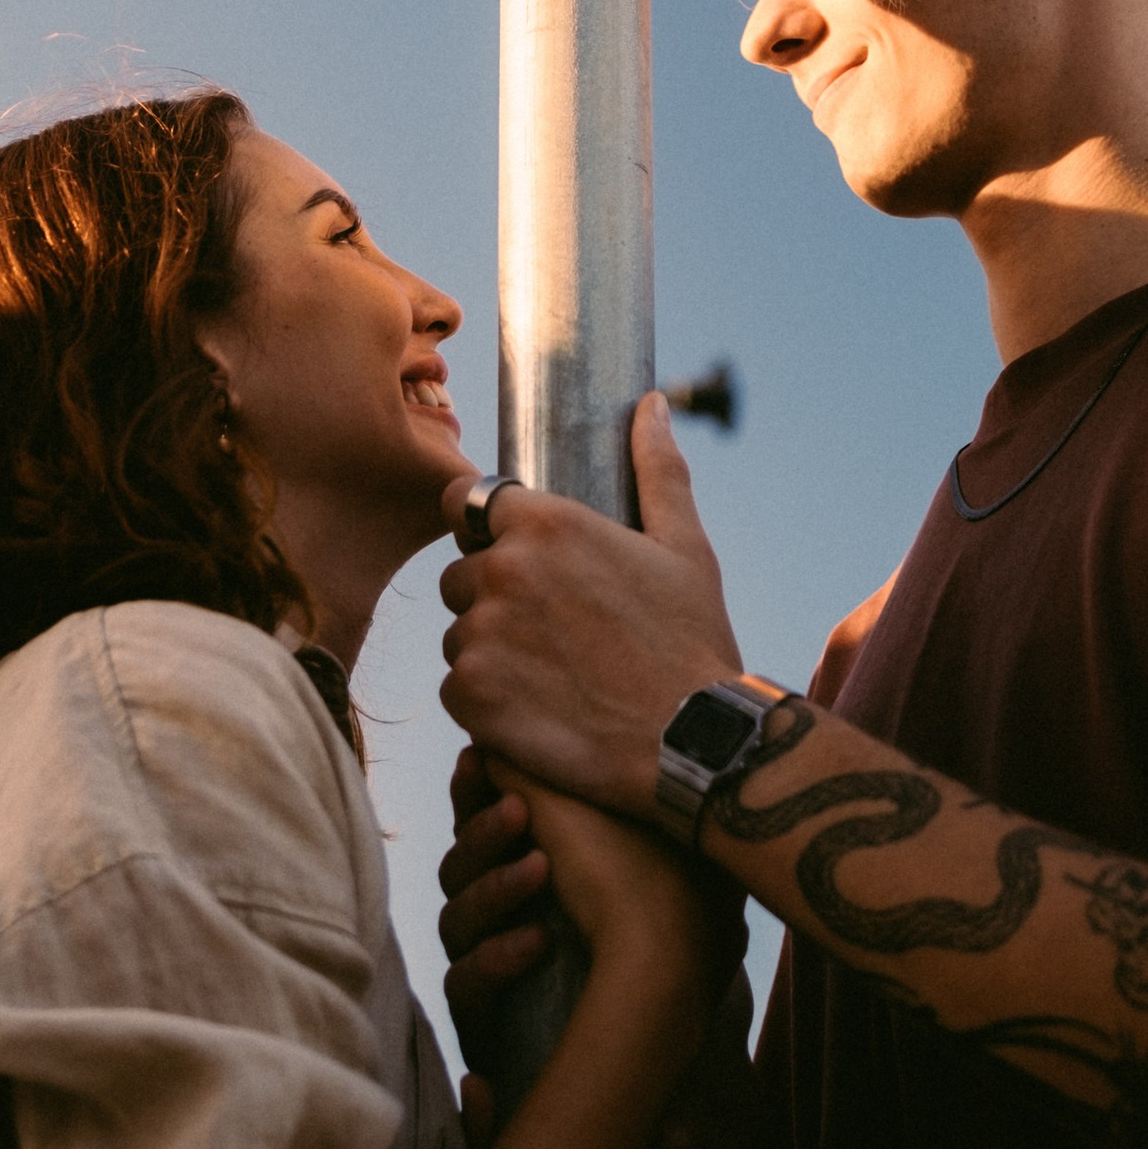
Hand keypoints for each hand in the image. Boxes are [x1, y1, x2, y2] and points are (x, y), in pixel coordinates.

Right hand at [439, 746, 747, 1067]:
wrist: (674, 1025)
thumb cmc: (663, 924)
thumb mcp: (636, 844)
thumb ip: (596, 789)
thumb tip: (591, 721)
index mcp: (523, 863)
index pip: (477, 818)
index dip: (472, 789)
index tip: (479, 757)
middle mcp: (496, 911)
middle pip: (458, 862)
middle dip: (485, 832)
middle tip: (523, 810)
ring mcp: (485, 962)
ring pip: (455, 917)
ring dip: (495, 888)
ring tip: (541, 870)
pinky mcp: (483, 1018)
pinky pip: (467, 984)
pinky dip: (498, 959)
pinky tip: (538, 943)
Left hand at [440, 398, 743, 813]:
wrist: (691, 743)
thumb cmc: (691, 642)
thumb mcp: (685, 547)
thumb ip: (656, 468)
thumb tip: (651, 405)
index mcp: (545, 523)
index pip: (464, 503)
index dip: (481, 529)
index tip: (511, 555)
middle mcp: (503, 571)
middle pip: (461, 575)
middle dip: (492, 597)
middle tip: (553, 630)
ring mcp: (482, 635)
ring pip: (459, 635)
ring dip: (491, 652)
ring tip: (554, 674)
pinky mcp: (471, 696)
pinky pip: (456, 690)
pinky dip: (486, 703)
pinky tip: (538, 710)